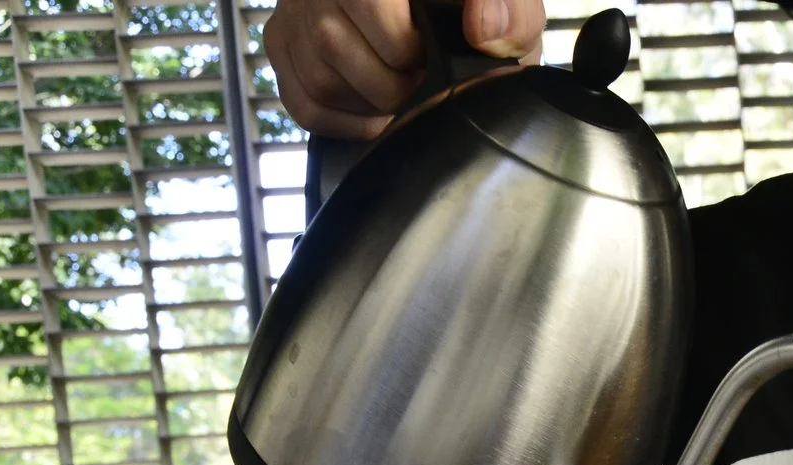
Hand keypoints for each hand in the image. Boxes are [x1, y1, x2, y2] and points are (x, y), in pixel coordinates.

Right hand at [265, 0, 546, 139]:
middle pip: (333, 44)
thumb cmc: (474, 18)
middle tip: (421, 85)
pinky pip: (304, 105)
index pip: (365, 1)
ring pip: (318, 79)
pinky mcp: (282, 46)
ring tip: (402, 94)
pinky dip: (348, 123)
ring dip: (370, 105)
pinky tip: (376, 110)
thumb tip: (482, 28)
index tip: (430, 60)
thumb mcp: (509, 11)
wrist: (451, 28)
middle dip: (391, 84)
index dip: (403, 45)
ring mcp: (296, 13)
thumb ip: (509, 13)